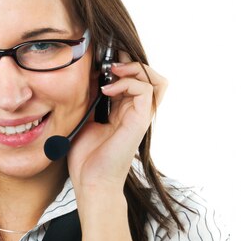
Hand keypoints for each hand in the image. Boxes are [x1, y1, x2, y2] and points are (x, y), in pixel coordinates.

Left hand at [66, 51, 167, 195]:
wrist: (89, 181)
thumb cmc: (85, 155)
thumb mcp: (84, 116)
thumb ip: (91, 97)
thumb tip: (88, 74)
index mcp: (124, 109)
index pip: (136, 77)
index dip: (123, 63)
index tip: (102, 59)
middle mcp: (136, 111)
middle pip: (151, 75)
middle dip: (131, 61)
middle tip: (109, 63)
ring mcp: (140, 117)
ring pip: (156, 80)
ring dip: (134, 69)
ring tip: (113, 72)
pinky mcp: (139, 122)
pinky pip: (145, 91)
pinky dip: (127, 83)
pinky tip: (107, 90)